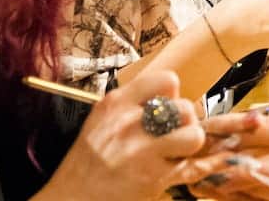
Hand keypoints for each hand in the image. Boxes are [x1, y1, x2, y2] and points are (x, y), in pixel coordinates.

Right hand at [38, 71, 203, 200]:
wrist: (74, 198)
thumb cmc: (87, 161)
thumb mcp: (102, 119)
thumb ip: (131, 104)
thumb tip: (167, 97)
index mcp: (117, 103)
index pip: (168, 80)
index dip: (172, 95)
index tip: (165, 107)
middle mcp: (130, 123)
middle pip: (185, 108)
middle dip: (185, 121)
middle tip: (173, 133)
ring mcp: (144, 151)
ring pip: (194, 136)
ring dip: (189, 145)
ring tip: (175, 151)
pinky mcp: (154, 178)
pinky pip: (190, 167)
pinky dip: (188, 169)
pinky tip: (174, 169)